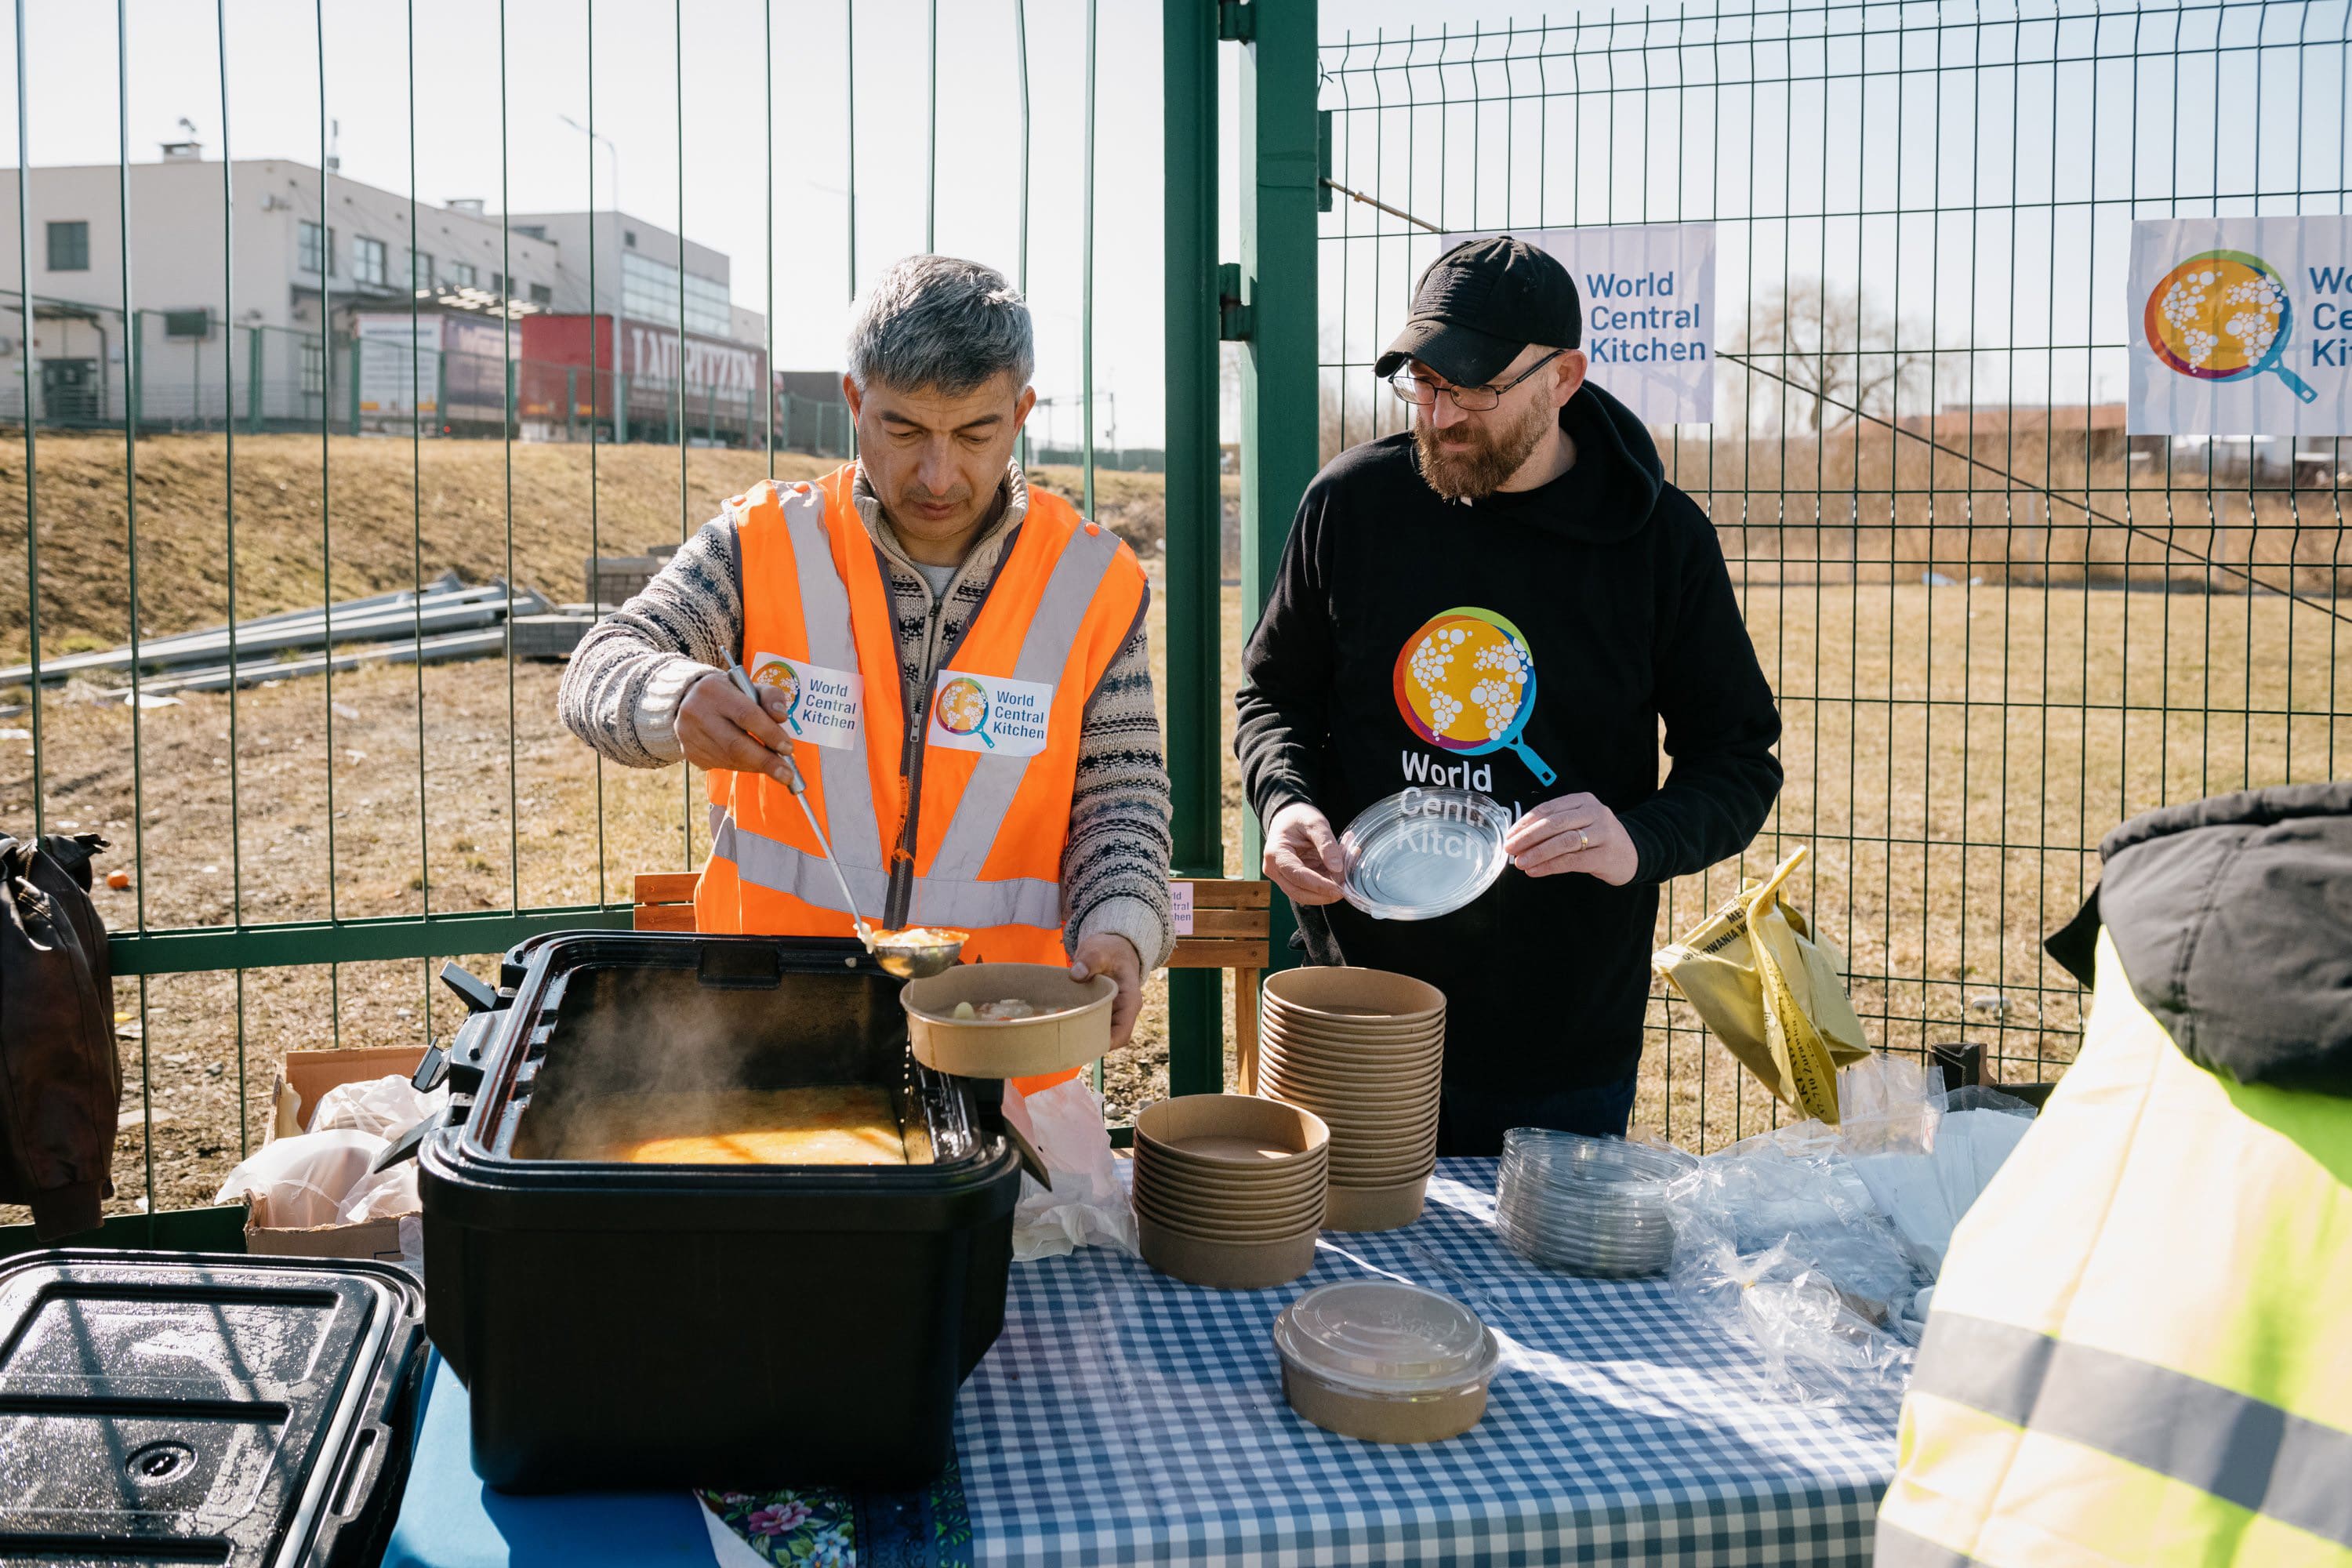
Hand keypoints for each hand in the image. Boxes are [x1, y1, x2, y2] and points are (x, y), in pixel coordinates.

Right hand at [676, 669, 799, 787]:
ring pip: (729, 759)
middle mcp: (696, 712)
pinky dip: (742, 766)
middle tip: (787, 775)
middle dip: (765, 761)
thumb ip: (770, 697)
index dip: (769, 734)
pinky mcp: (689, 752)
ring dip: (756, 766)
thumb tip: (781, 717)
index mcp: (714, 690)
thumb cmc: (728, 694)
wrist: (687, 701)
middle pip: (735, 745)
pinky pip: (721, 765)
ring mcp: (690, 735)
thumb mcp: (749, 686)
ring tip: (773, 767)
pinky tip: (751, 762)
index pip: (746, 715)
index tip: (788, 748)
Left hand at [1069, 933, 1142, 1048]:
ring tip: (1061, 1035)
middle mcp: (1122, 1012)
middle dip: (1090, 1042)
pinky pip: (1090, 1025)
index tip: (1086, 1043)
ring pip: (1099, 1034)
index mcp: (1129, 1000)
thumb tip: (1077, 974)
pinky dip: (1078, 1027)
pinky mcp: (1099, 1011)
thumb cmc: (1110, 950)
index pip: (1123, 1031)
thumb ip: (1091, 960)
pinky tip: (1062, 1025)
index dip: (1107, 1042)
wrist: (1112, 948)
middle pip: (1110, 1037)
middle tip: (1065, 1041)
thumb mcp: (1101, 950)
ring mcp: (1111, 1013)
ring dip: (1083, 1036)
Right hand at [1261, 800, 1344, 905]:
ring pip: (1303, 894)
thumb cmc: (1299, 816)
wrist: (1288, 815)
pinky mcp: (1289, 878)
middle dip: (1322, 894)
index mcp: (1276, 853)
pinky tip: (1336, 876)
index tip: (1339, 889)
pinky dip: (1323, 886)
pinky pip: (1307, 888)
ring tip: (1343, 880)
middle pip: (1298, 892)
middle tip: (1344, 890)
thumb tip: (1337, 868)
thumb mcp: (1316, 823)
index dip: (1319, 885)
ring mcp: (1280, 876)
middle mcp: (1273, 869)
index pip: (1298, 876)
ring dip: (1324, 892)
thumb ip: (1327, 844)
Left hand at [1505, 793, 1638, 885]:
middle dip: (1528, 837)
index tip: (1510, 835)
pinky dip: (1550, 866)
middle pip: (1555, 823)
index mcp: (1583, 800)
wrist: (1633, 853)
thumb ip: (1555, 826)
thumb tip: (1518, 839)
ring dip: (1538, 853)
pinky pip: (1573, 860)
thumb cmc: (1597, 838)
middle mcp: (1595, 813)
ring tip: (1520, 863)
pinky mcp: (1606, 855)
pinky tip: (1536, 871)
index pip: (1548, 809)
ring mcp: (1603, 834)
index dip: (1526, 823)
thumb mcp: (1580, 823)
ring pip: (1564, 841)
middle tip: (1510, 849)